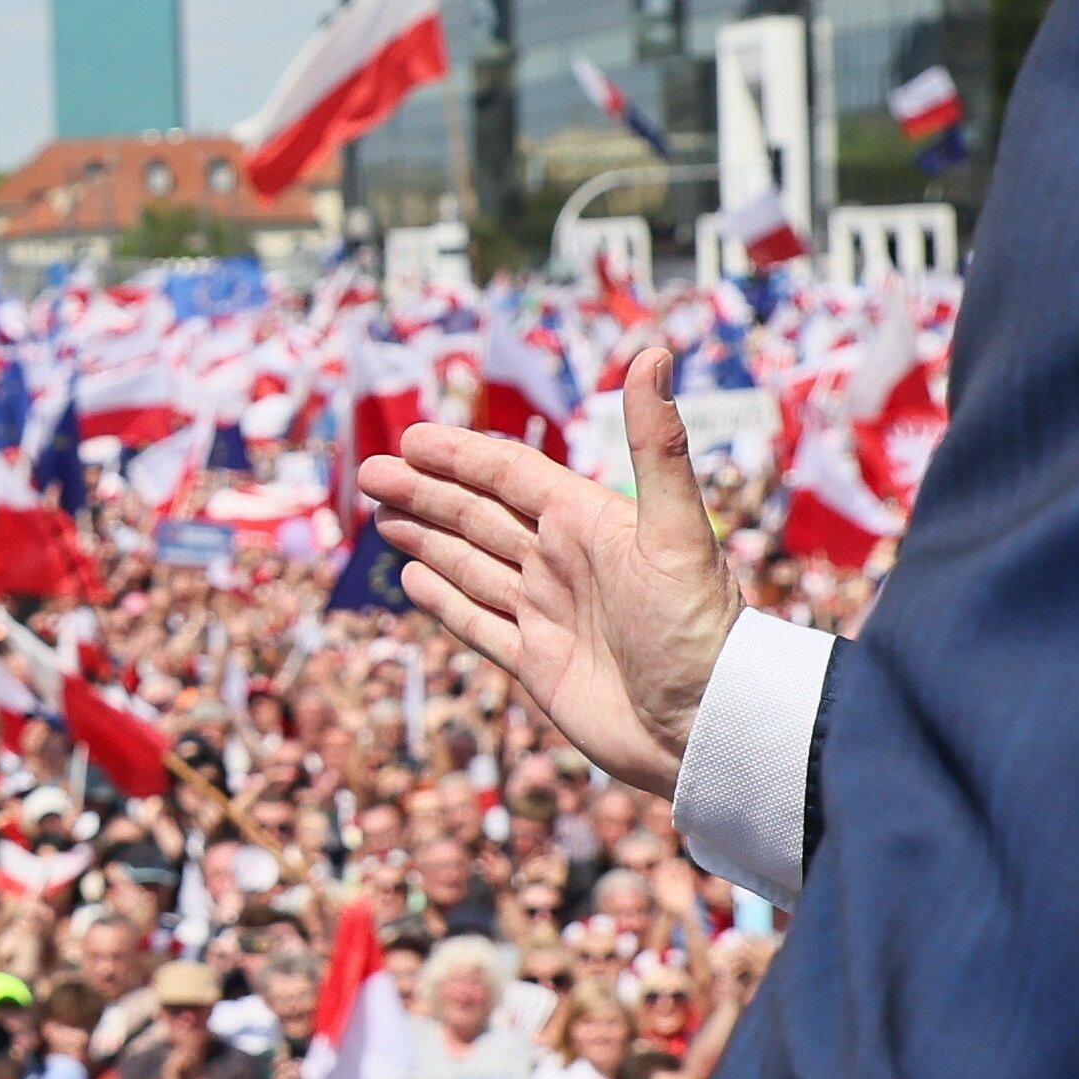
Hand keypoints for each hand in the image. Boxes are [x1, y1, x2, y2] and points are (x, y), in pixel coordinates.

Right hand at [363, 407, 739, 796]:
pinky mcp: (538, 664)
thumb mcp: (678, 531)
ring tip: (382, 517)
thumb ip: (656, 444)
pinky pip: (478, 623)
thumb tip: (656, 351)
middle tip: (371, 473)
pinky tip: (413, 581)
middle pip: (479, 515)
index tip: (411, 439)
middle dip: (425, 492)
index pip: (511, 476)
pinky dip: (444, 600)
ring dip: (426, 538)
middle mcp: (564, 563)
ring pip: (470, 565)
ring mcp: (548, 613)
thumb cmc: (699, 628)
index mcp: (589, 523)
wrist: (707, 727)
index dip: (462, 456)